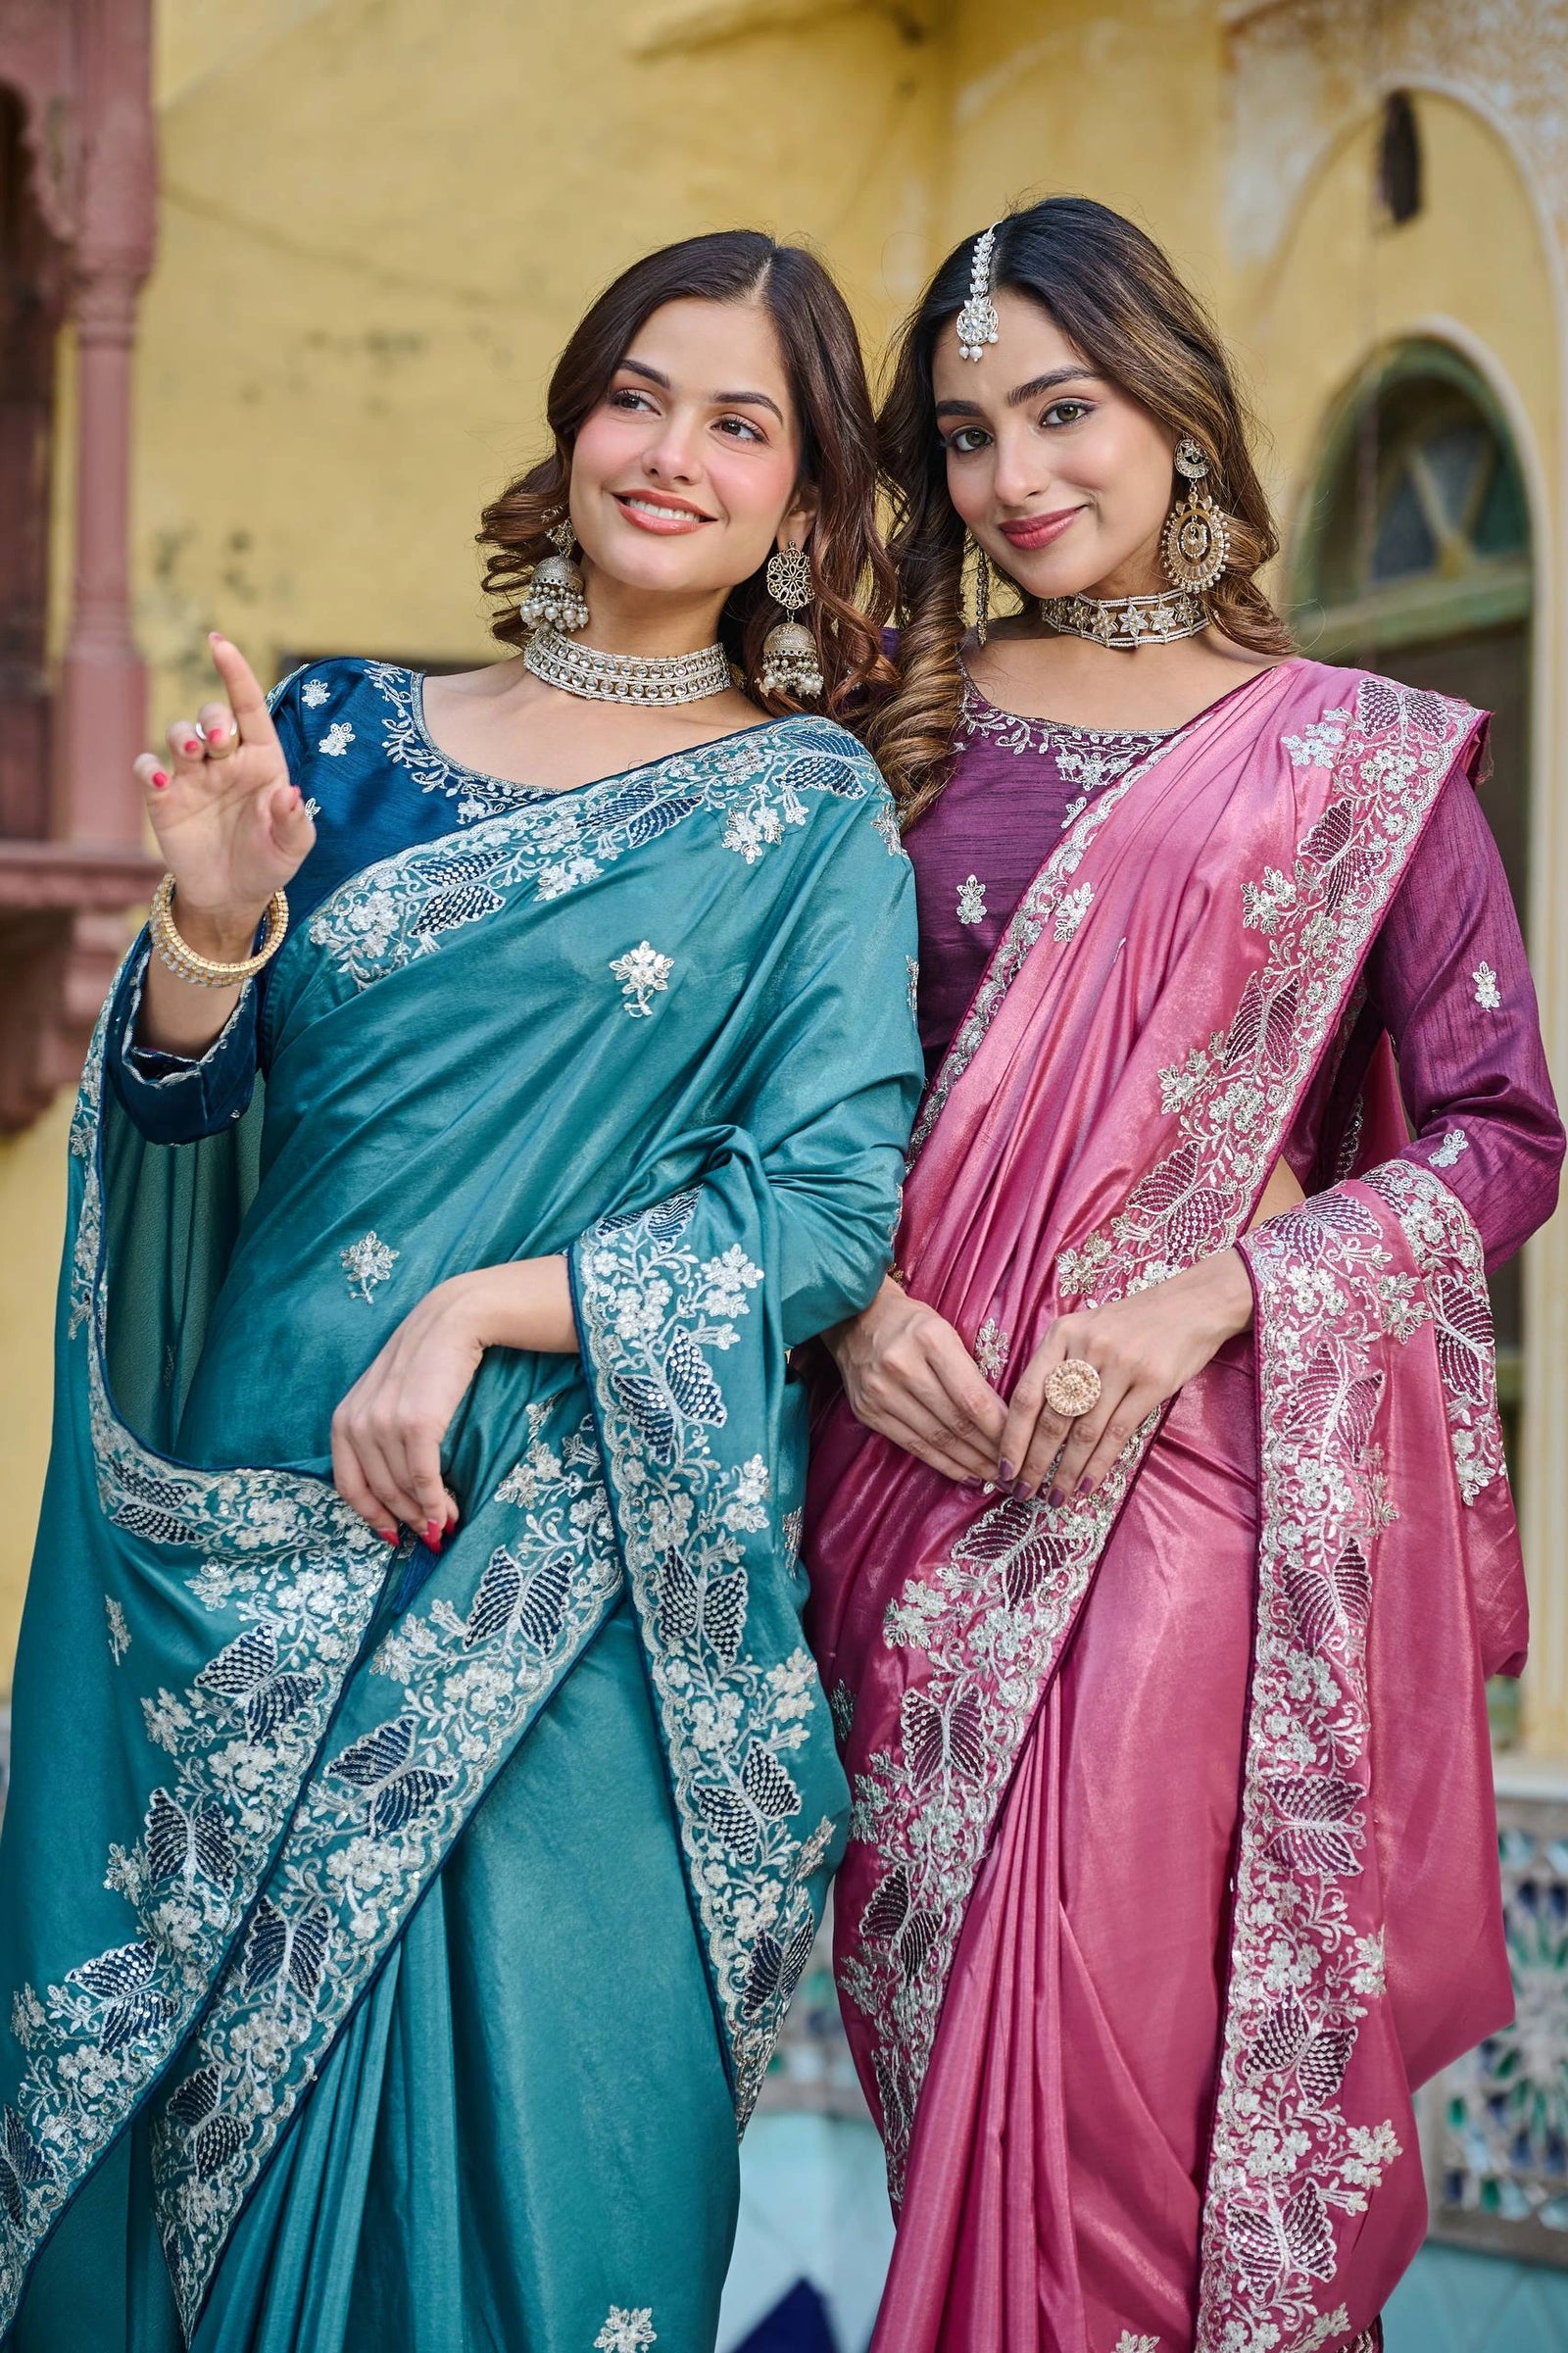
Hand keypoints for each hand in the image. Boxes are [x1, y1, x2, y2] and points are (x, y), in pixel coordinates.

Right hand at [134, 633, 314, 953]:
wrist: (231, 897)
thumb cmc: (268, 864)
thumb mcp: (292, 849)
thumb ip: (295, 822)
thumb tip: (291, 794)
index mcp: (262, 761)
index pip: (248, 708)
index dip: (235, 674)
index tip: (218, 643)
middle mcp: (225, 761)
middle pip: (213, 717)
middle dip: (212, 718)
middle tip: (218, 740)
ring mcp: (192, 777)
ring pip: (178, 735)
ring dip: (182, 737)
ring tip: (191, 755)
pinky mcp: (165, 798)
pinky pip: (148, 769)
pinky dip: (149, 767)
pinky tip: (162, 778)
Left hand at [331, 1257, 576, 1541]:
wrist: (452, 1322)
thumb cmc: (424, 1362)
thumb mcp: (386, 1397)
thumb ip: (379, 1436)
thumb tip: (398, 1491)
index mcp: (343, 1419)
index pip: (348, 1484)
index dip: (371, 1516)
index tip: (394, 1535)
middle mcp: (357, 1423)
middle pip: (379, 1491)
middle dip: (405, 1519)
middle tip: (430, 1533)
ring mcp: (385, 1423)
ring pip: (403, 1488)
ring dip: (427, 1513)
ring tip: (446, 1523)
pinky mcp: (416, 1422)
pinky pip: (424, 1476)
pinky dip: (436, 1500)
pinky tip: (449, 1511)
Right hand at [826, 1277, 1006, 1482]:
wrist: (854, 1318)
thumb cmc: (911, 1323)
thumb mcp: (946, 1329)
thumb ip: (970, 1369)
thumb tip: (1003, 1418)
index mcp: (930, 1338)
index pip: (972, 1397)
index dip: (999, 1428)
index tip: (1020, 1444)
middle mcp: (902, 1365)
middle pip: (956, 1421)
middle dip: (989, 1450)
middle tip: (1013, 1468)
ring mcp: (880, 1391)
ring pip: (935, 1439)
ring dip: (970, 1462)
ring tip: (994, 1475)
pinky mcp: (866, 1411)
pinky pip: (911, 1445)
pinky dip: (942, 1463)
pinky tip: (964, 1473)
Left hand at [998, 1246, 1254, 1502]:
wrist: (1192, 1304)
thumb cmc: (1133, 1323)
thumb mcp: (1087, 1330)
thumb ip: (1059, 1365)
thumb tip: (1031, 1423)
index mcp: (1062, 1334)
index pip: (1026, 1395)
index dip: (1012, 1437)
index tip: (1003, 1468)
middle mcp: (1087, 1348)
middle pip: (1051, 1418)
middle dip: (1034, 1462)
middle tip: (1022, 1492)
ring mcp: (1120, 1366)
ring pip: (1083, 1432)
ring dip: (1065, 1472)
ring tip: (1052, 1497)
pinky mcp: (1151, 1383)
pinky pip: (1116, 1433)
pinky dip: (1098, 1465)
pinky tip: (1084, 1486)